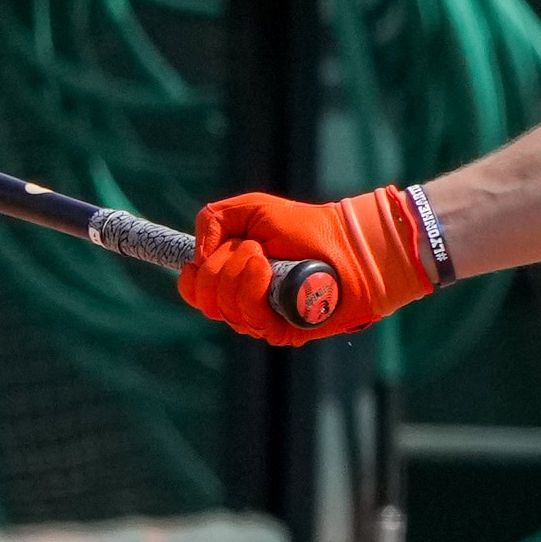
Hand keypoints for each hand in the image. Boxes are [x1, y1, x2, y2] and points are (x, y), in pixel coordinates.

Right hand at [183, 185, 437, 343]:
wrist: (346, 244)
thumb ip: (213, 220)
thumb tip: (198, 256)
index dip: (193, 276)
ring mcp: (262, 319)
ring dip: (240, 272)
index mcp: (232, 278)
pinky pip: (250, 318)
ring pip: (224, 308)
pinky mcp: (281, 331)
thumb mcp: (252, 209)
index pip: (193, 292)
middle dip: (222, 266)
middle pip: (205, 299)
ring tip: (266, 255)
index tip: (208, 256)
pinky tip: (268, 270)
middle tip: (254, 248)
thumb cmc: (304, 226)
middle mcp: (243, 303)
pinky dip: (253, 287)